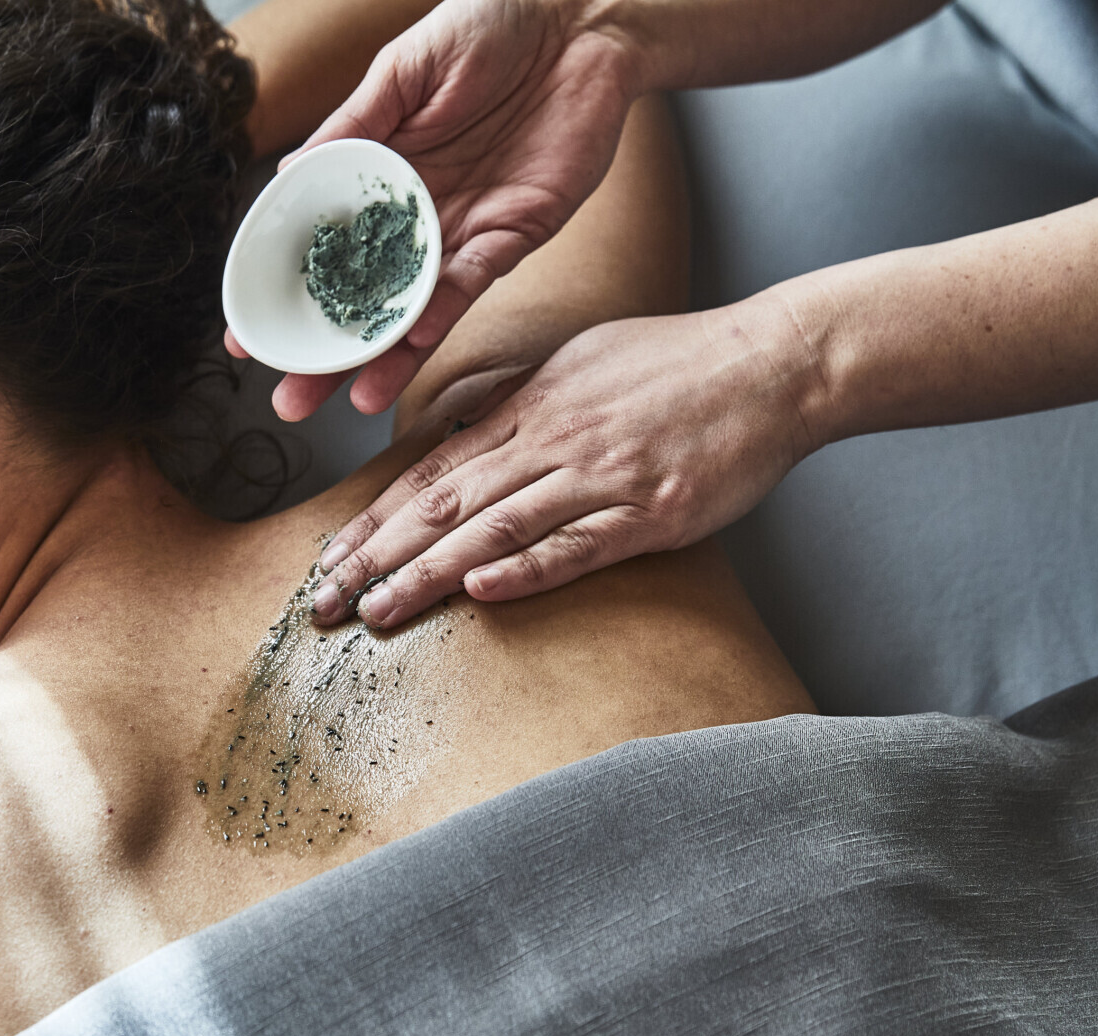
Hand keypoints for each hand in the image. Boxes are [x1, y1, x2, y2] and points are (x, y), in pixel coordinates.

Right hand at [227, 0, 642, 420]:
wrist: (579, 16)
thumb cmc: (488, 25)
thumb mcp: (402, 69)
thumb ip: (352, 124)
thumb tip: (286, 173)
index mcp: (381, 178)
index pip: (325, 252)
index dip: (287, 295)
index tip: (247, 339)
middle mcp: (418, 215)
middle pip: (366, 299)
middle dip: (330, 353)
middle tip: (290, 398)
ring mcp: (466, 228)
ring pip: (418, 306)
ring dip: (388, 355)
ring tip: (354, 398)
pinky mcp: (518, 229)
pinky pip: (476, 278)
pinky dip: (446, 308)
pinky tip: (415, 338)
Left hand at [308, 299, 829, 626]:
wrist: (774, 364)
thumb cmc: (675, 364)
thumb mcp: (576, 361)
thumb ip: (510, 403)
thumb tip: (451, 431)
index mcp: (529, 408)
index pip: (431, 474)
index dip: (374, 521)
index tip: (328, 559)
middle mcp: (553, 441)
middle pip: (445, 507)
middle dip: (376, 558)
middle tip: (323, 601)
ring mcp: (601, 477)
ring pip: (495, 530)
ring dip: (428, 574)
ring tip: (376, 611)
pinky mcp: (652, 512)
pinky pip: (578, 545)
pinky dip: (527, 570)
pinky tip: (481, 593)